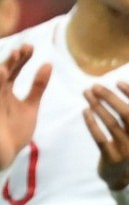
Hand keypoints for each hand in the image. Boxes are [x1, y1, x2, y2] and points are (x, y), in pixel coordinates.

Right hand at [0, 45, 51, 170]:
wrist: (5, 156)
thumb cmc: (15, 132)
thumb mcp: (30, 107)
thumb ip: (38, 87)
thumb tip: (48, 64)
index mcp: (5, 92)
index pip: (12, 70)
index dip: (21, 59)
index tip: (31, 48)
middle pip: (2, 71)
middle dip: (13, 59)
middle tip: (25, 49)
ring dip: (4, 68)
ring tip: (15, 56)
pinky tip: (3, 74)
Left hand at [83, 80, 128, 189]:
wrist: (127, 177)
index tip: (119, 82)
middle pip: (127, 114)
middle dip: (110, 98)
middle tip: (95, 87)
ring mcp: (126, 149)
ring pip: (111, 124)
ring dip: (98, 107)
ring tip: (87, 95)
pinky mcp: (111, 157)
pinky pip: (100, 138)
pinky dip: (92, 124)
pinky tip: (85, 112)